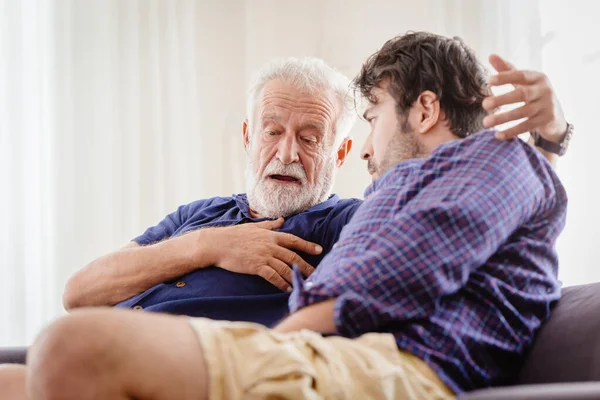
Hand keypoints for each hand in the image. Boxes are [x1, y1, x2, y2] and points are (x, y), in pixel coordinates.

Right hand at [205, 218, 321, 291]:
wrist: (217, 244)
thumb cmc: (234, 235)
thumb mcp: (254, 227)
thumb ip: (270, 225)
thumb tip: (282, 219)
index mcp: (271, 236)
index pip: (294, 240)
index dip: (307, 245)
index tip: (319, 250)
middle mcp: (270, 246)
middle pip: (293, 257)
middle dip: (306, 266)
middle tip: (317, 273)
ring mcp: (264, 256)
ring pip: (285, 268)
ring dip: (295, 277)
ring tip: (304, 284)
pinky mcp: (256, 266)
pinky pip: (273, 276)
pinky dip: (281, 283)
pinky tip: (287, 289)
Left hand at [482, 54, 566, 141]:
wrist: (555, 116)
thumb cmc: (533, 94)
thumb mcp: (523, 81)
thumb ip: (507, 70)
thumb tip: (491, 55)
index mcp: (537, 77)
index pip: (520, 75)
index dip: (505, 77)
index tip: (489, 81)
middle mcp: (544, 90)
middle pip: (522, 94)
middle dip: (502, 100)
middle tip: (484, 104)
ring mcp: (547, 106)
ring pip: (523, 112)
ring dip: (503, 118)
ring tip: (485, 123)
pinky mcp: (546, 120)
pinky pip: (526, 126)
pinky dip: (511, 131)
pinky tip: (497, 135)